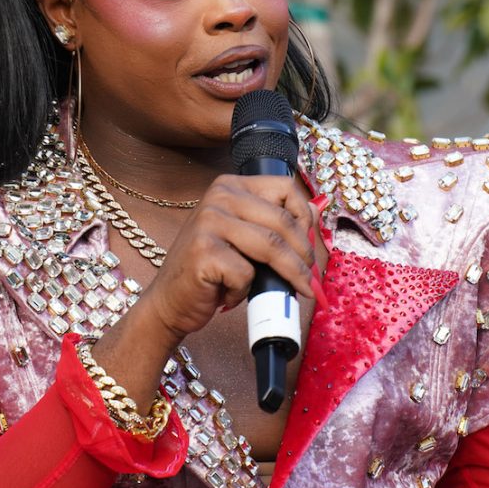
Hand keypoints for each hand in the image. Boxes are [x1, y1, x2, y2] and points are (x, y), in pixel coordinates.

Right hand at [137, 174, 320, 341]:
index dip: (305, 218)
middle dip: (304, 255)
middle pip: (282, 221)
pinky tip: (231, 294)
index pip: (284, 187)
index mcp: (229, 186)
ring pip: (272, 246)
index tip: (309, 244)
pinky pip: (247, 272)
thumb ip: (275, 222)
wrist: (170, 301)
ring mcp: (208, 222)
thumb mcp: (244, 239)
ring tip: (295, 291)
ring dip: (290, 275)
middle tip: (310, 280)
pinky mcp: (204, 252)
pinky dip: (246, 291)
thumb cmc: (210, 271)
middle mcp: (218, 196)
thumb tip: (318, 209)